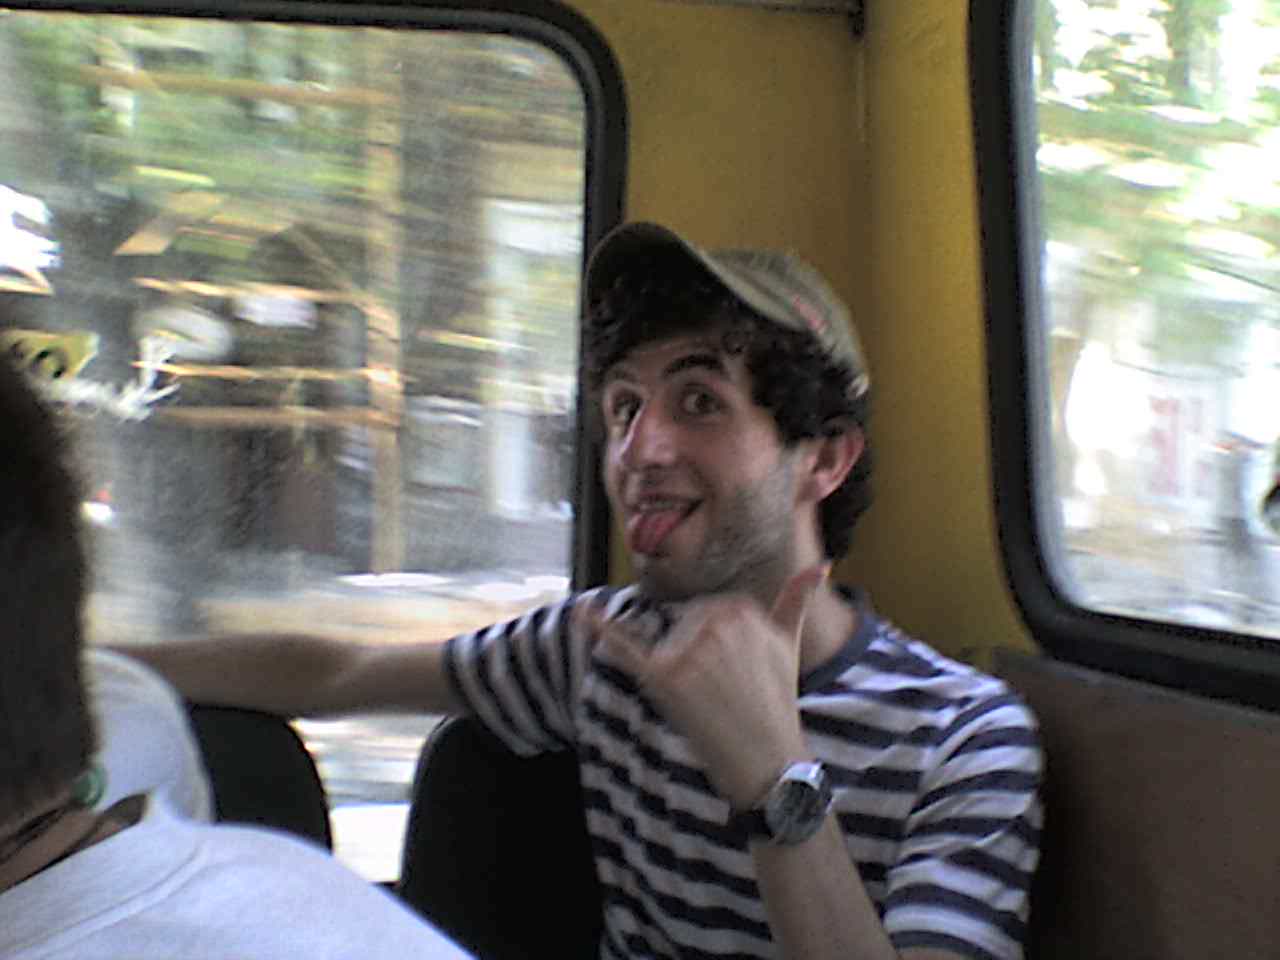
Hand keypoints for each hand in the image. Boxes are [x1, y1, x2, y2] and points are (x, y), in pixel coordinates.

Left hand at [592, 566, 827, 807]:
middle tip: (720, 692)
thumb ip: (795, 600)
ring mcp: (689, 648)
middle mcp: (715, 622)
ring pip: (662, 643)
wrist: (768, 762)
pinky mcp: (665, 676)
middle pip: (680, 624)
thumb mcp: (789, 645)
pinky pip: (625, 647)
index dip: (709, 642)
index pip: (704, 609)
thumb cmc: (777, 704)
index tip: (728, 671)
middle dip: (690, 654)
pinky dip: (599, 628)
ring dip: (674, 669)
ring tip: (708, 700)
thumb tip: (820, 566)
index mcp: (742, 607)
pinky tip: (580, 611)